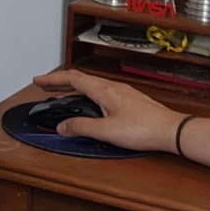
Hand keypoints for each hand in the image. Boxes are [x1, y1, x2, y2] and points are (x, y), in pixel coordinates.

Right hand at [30, 69, 183, 152]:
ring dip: (74, 89)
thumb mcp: (107, 131)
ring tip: (63, 95)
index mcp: (104, 90)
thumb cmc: (144, 129)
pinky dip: (88, 94)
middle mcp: (113, 87)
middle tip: (45, 86)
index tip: (38, 80)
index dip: (53, 79)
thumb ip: (82, 127)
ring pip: (92, 85)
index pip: (72, 79)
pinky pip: (102, 92)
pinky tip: (90, 104)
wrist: (171, 130)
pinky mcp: (130, 101)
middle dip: (60, 82)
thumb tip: (63, 126)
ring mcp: (123, 92)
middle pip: (81, 80)